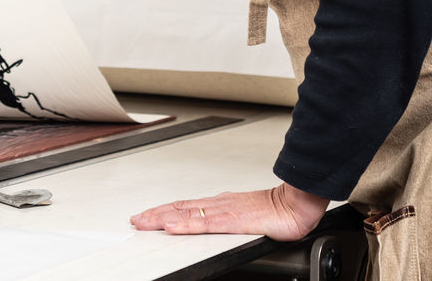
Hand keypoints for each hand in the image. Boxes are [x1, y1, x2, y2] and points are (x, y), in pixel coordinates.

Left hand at [129, 183, 328, 239]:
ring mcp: (223, 211)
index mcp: (220, 204)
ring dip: (162, 218)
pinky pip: (204, 224)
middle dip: (155, 215)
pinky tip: (172, 227)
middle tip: (135, 220)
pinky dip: (185, 224)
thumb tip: (218, 224)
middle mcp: (217, 204)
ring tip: (144, 223)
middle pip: (179, 208)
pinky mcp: (232, 221)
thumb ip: (230, 219)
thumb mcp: (246, 217)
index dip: (164, 211)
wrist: (296, 205)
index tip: (146, 216)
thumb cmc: (276, 211)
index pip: (185, 207)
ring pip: (185, 214)